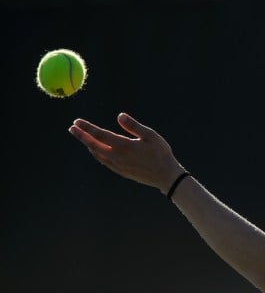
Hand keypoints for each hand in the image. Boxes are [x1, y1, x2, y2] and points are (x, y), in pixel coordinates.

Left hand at [69, 113, 185, 192]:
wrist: (165, 176)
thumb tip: (119, 116)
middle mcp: (117, 156)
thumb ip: (134, 126)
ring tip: (83, 138)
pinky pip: (104, 161)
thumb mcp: (151, 135)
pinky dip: (97, 154)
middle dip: (82, 136)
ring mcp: (117, 165)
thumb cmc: (161, 153)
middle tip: (72, 128)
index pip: (100, 134)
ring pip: (97, 154)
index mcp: (123, 146)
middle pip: (94, 145)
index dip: (87, 127)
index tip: (77, 122)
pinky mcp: (121, 172)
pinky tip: (97, 151)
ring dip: (88, 145)